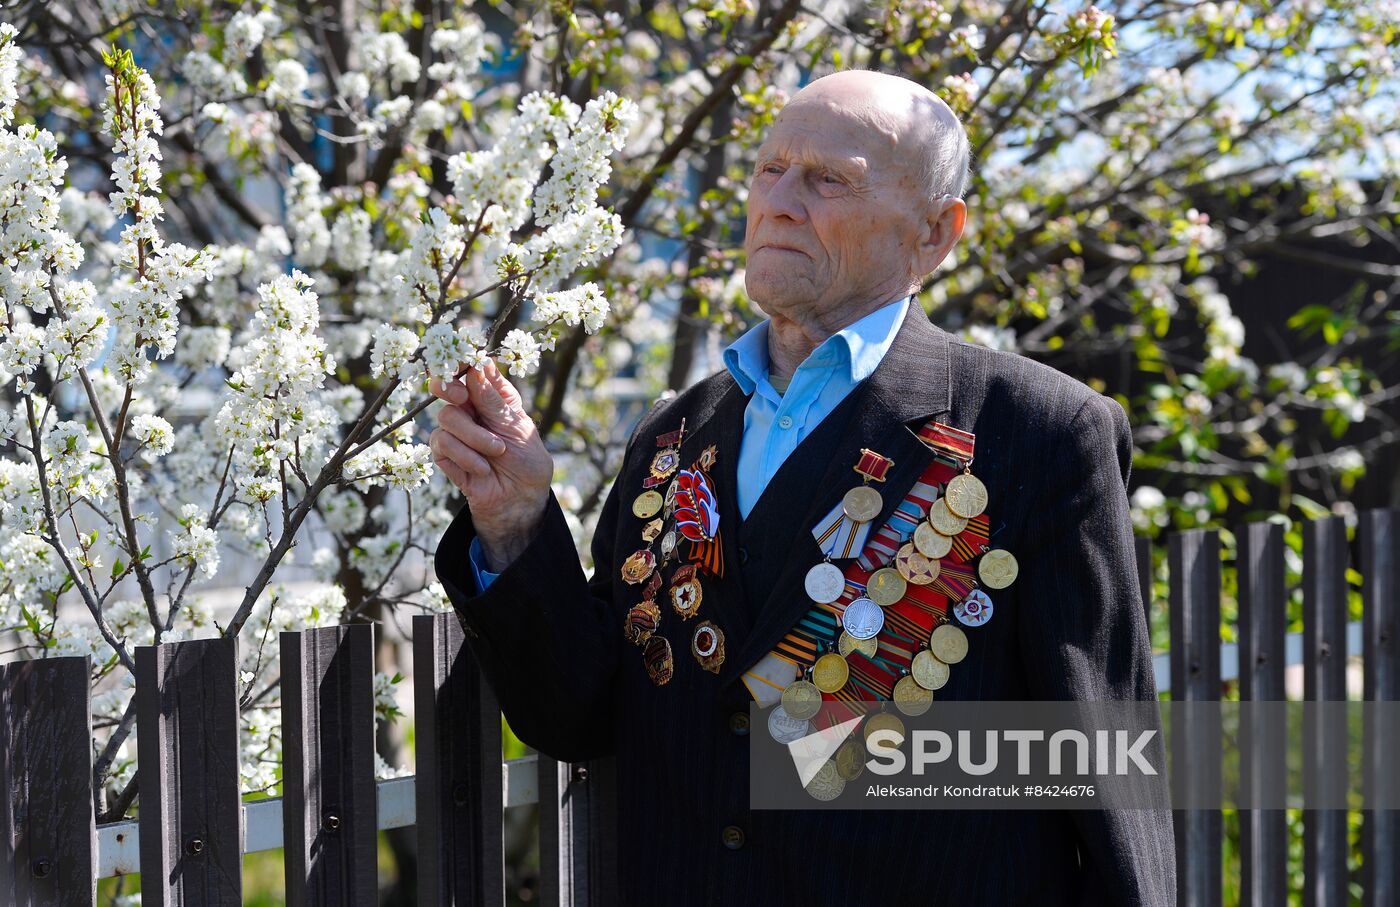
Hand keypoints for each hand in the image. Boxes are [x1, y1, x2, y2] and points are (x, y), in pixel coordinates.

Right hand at [430, 358, 553, 571]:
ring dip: (474, 437)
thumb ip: (493, 400)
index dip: (463, 361)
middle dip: (450, 388)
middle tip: (462, 398)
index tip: (464, 363)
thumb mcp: (517, 427)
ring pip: (447, 417)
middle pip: (446, 386)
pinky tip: (482, 469)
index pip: (472, 369)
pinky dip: (464, 456)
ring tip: (496, 453)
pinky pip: (442, 443)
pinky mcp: (445, 454)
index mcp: (494, 396)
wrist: (519, 502)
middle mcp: (472, 409)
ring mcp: (457, 431)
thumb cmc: (527, 463)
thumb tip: (477, 366)